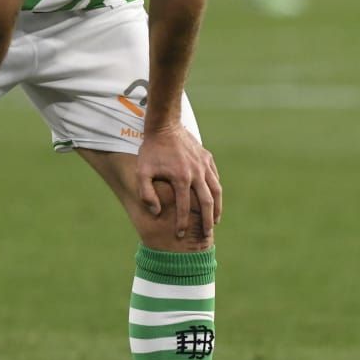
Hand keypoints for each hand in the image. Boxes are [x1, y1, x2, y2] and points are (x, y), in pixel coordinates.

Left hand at [136, 124, 222, 238]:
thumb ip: (146, 194)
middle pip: (207, 202)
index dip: (183, 223)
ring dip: (217, 207)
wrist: (164, 125)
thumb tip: (156, 212)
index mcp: (181, 178)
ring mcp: (204, 165)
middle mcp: (196, 173)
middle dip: (208, 221)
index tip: (181, 234)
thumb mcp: (142, 172)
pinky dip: (216, 190)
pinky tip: (214, 199)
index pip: (185, 207)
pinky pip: (215, 177)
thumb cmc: (150, 150)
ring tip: (216, 220)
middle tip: (207, 235)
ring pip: (216, 190)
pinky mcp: (207, 158)